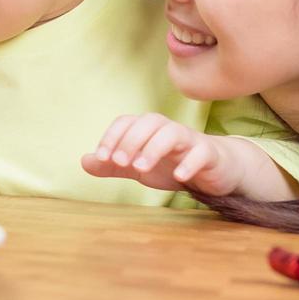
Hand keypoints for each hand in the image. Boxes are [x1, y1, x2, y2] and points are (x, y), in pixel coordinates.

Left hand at [81, 113, 244, 196]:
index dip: (112, 136)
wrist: (214, 170)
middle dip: (130, 140)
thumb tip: (84, 161)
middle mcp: (167, 129)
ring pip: (172, 133)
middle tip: (119, 163)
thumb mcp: (138, 166)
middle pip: (148, 122)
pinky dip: (189, 163)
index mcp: (148, 129)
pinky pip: (200, 153)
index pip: (126, 121)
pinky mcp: (209, 154)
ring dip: (154, 148)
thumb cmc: (172, 163)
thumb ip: (112, 165)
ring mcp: (190, 140)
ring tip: (141, 168)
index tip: (102, 157)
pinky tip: (178, 177)